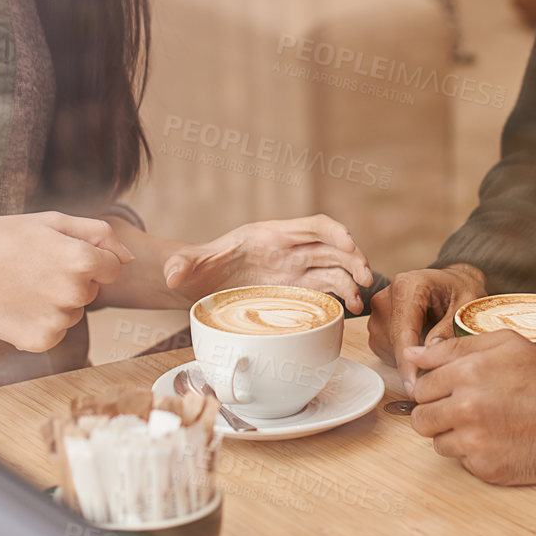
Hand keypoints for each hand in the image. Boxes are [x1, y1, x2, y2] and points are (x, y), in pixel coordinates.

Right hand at [0, 211, 132, 352]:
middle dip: (73, 281)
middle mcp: (74, 293)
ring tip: (22, 285)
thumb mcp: (54, 220)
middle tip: (35, 268)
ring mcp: (57, 320)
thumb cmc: (4, 236)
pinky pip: (54, 332)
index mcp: (83, 260)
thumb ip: (99, 234)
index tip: (59, 254)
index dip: (89, 259)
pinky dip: (40, 322)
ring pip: (72, 312)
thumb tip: (128, 258)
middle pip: (92, 291)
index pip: (112, 268)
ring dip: (56, 302)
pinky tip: (16, 305)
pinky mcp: (39, 341)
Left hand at [162, 214, 373, 312]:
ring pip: (334, 268)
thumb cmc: (199, 270)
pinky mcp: (296, 291)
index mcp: (272, 236)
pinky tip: (348, 309)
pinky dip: (341, 296)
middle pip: (331, 247)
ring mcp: (296, 271)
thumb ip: (183, 264)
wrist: (199, 284)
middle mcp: (290, 251)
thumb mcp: (189, 266)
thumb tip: (172, 273)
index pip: (313, 226)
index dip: (334, 233)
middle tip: (363, 278)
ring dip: (351, 279)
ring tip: (358, 301)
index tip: (349, 245)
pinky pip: (326, 289)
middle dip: (352, 259)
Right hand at [368, 264, 485, 393]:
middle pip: (394, 343)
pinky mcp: (377, 327)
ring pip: (389, 351)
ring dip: (411, 358)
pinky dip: (405, 356)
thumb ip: (449, 327)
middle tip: (444, 360)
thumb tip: (432, 350)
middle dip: (415, 361)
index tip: (413, 388)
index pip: (403, 331)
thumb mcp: (466, 305)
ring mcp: (378, 313)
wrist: (450, 283)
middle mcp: (386, 298)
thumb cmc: (460, 291)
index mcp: (407, 286)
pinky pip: (387, 352)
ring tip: (435, 341)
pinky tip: (423, 344)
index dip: (408, 363)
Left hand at [403, 330, 535, 485]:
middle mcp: (466, 407)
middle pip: (421, 418)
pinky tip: (498, 441)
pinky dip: (475, 454)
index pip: (421, 386)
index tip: (450, 391)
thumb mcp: (506, 344)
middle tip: (462, 410)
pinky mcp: (486, 468)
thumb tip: (413, 352)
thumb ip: (455, 346)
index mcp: (467, 372)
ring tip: (483, 425)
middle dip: (436, 414)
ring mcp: (475, 441)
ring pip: (437, 443)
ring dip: (454, 435)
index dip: (435, 388)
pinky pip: (462, 462)